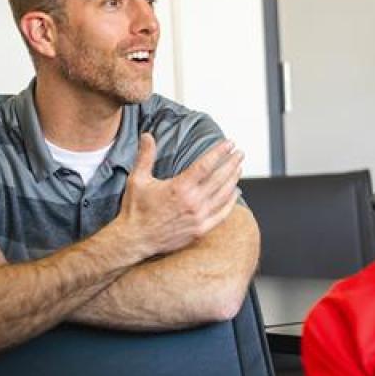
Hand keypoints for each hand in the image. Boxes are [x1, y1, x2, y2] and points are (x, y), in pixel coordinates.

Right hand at [112, 134, 243, 258]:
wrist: (135, 239)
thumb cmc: (135, 210)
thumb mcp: (138, 179)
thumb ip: (145, 156)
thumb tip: (147, 136)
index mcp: (179, 188)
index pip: (206, 165)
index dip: (219, 152)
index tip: (229, 144)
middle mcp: (193, 202)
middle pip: (220, 178)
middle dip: (231, 163)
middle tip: (239, 153)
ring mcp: (199, 218)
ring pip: (224, 195)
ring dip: (233, 180)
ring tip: (239, 168)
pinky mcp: (200, 230)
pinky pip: (222, 214)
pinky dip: (231, 202)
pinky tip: (235, 193)